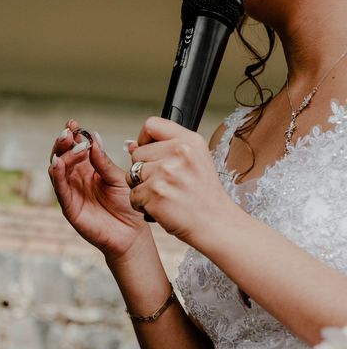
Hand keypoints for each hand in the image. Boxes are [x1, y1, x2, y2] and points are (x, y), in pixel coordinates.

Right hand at [49, 119, 148, 261]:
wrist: (132, 233)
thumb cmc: (126, 205)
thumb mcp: (118, 177)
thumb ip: (104, 161)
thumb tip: (94, 139)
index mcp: (89, 168)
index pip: (76, 147)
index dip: (73, 135)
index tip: (73, 124)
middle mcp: (76, 178)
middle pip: (62, 155)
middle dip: (63, 142)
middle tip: (68, 132)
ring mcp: (71, 191)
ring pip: (57, 169)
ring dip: (60, 154)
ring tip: (68, 144)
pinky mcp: (69, 207)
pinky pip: (60, 189)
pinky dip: (56, 175)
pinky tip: (57, 163)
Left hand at [127, 117, 236, 243]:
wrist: (216, 223)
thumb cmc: (205, 197)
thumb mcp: (195, 161)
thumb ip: (164, 149)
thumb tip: (132, 145)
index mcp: (189, 141)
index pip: (152, 125)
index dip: (144, 139)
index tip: (148, 149)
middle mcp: (178, 153)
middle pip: (137, 153)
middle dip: (144, 170)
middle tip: (165, 183)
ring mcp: (165, 172)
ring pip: (131, 175)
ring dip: (141, 188)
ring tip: (163, 195)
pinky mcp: (154, 192)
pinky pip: (133, 195)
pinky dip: (142, 204)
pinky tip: (160, 206)